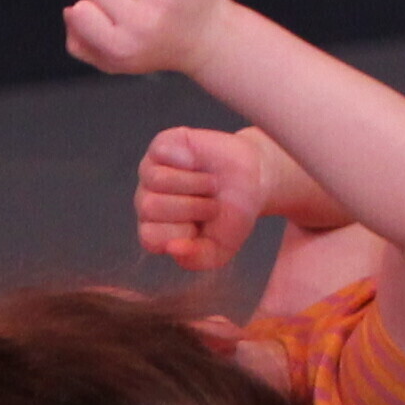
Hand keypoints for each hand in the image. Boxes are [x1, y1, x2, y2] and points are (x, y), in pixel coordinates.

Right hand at [66, 0, 232, 78]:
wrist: (212, 39)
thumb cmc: (158, 48)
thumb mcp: (116, 62)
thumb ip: (81, 45)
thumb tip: (69, 12)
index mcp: (121, 46)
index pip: (80, 10)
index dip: (91, 11)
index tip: (111, 19)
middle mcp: (142, 22)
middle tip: (135, 7)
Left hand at [132, 125, 278, 272]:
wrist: (256, 179)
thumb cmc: (234, 215)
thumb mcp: (221, 249)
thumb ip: (197, 259)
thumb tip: (174, 248)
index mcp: (156, 229)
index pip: (150, 237)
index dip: (183, 231)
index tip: (205, 226)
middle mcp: (148, 201)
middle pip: (151, 207)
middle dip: (193, 206)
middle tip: (213, 204)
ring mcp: (151, 172)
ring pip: (157, 179)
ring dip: (195, 182)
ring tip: (211, 184)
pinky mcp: (163, 145)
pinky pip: (161, 151)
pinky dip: (187, 158)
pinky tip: (198, 162)